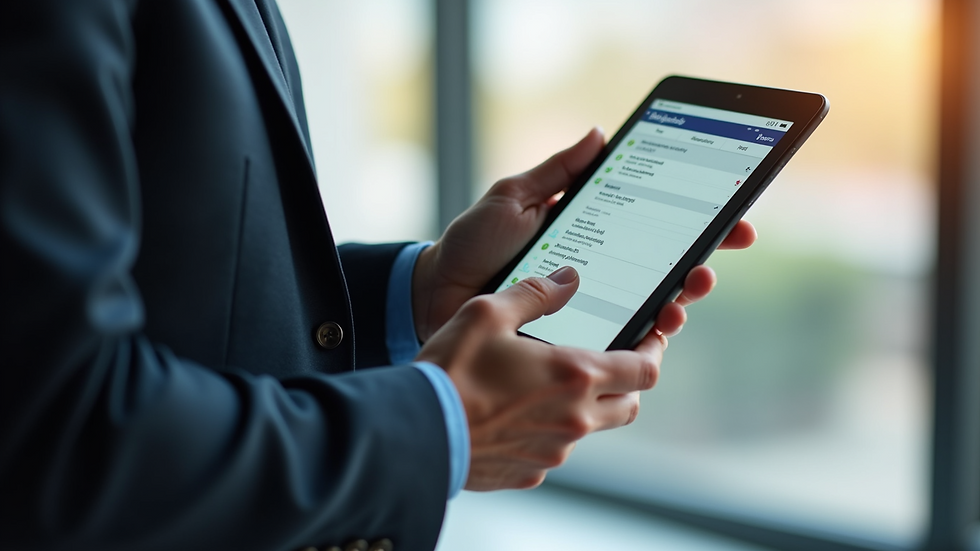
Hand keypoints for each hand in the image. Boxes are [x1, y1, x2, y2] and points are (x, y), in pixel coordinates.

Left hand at [412, 128, 757, 340]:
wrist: (436, 292)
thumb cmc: (473, 243)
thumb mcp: (514, 197)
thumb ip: (557, 171)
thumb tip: (600, 134)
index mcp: (592, 231)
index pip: (655, 224)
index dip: (698, 221)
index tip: (733, 216)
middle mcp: (601, 270)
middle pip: (666, 267)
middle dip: (701, 261)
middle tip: (710, 259)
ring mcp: (592, 306)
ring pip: (653, 305)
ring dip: (682, 297)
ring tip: (688, 290)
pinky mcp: (578, 336)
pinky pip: (622, 339)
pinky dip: (648, 333)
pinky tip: (660, 324)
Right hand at [416, 266, 663, 489]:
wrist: (416, 430)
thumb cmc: (451, 370)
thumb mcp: (488, 313)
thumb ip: (534, 294)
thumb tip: (567, 278)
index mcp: (575, 376)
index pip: (643, 370)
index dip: (654, 352)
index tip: (651, 340)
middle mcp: (574, 419)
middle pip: (629, 404)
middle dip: (627, 383)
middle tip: (612, 362)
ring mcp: (553, 451)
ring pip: (590, 429)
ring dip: (584, 407)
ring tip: (551, 384)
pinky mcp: (529, 472)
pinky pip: (552, 449)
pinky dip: (547, 430)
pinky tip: (517, 413)